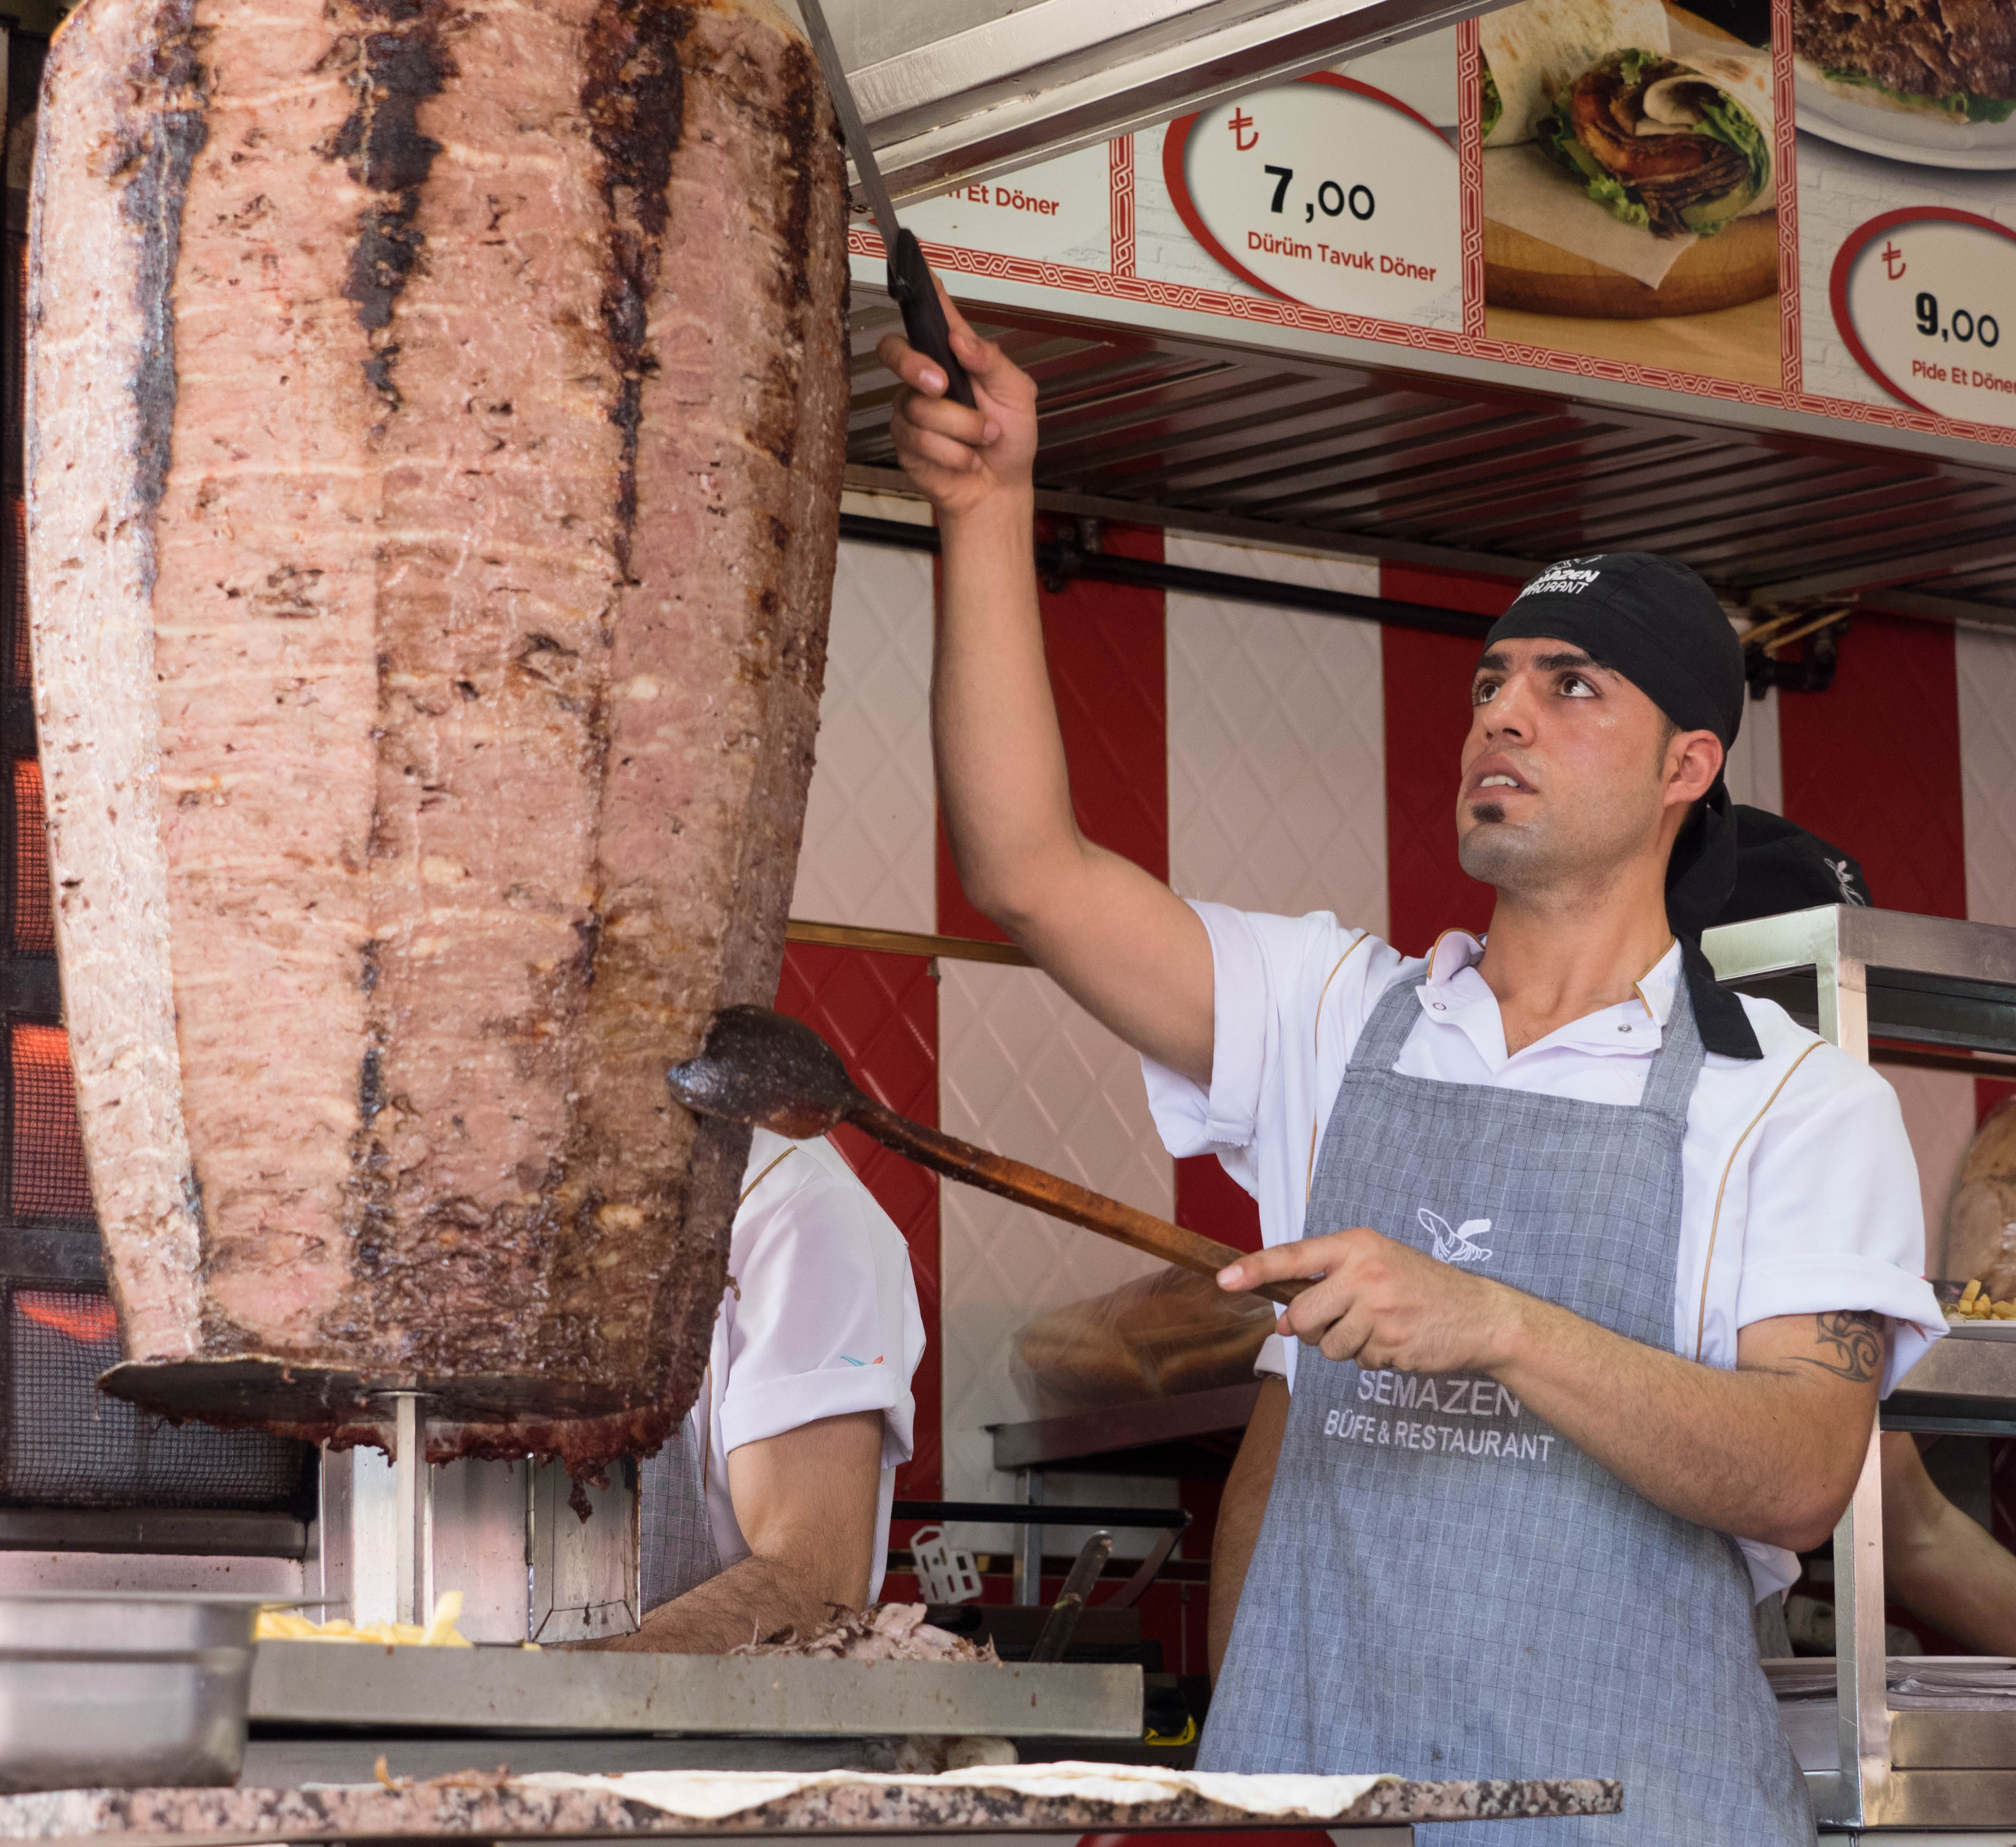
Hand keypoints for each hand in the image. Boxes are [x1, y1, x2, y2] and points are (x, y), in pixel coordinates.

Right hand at [879, 281, 1036, 520]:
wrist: (999, 488)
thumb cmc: (1010, 439)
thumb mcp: (1017, 393)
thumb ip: (992, 362)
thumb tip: (962, 339)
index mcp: (956, 355)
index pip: (934, 313)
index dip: (923, 288)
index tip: (918, 266)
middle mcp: (928, 376)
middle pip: (895, 350)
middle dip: (915, 366)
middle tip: (942, 386)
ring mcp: (913, 408)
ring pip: (918, 407)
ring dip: (961, 430)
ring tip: (981, 441)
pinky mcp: (905, 441)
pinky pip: (920, 441)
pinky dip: (953, 454)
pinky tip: (966, 459)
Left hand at [1219, 1227, 1528, 1374]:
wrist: (1479, 1314)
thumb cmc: (1420, 1286)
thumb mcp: (1377, 1263)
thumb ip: (1330, 1281)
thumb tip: (1286, 1319)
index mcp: (1357, 1245)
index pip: (1294, 1256)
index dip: (1255, 1269)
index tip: (1224, 1280)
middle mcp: (1365, 1274)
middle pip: (1304, 1313)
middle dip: (1312, 1328)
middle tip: (1340, 1322)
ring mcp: (1379, 1310)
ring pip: (1329, 1346)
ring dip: (1347, 1346)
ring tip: (1379, 1329)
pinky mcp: (1392, 1344)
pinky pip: (1359, 1362)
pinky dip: (1371, 1359)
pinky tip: (1396, 1342)